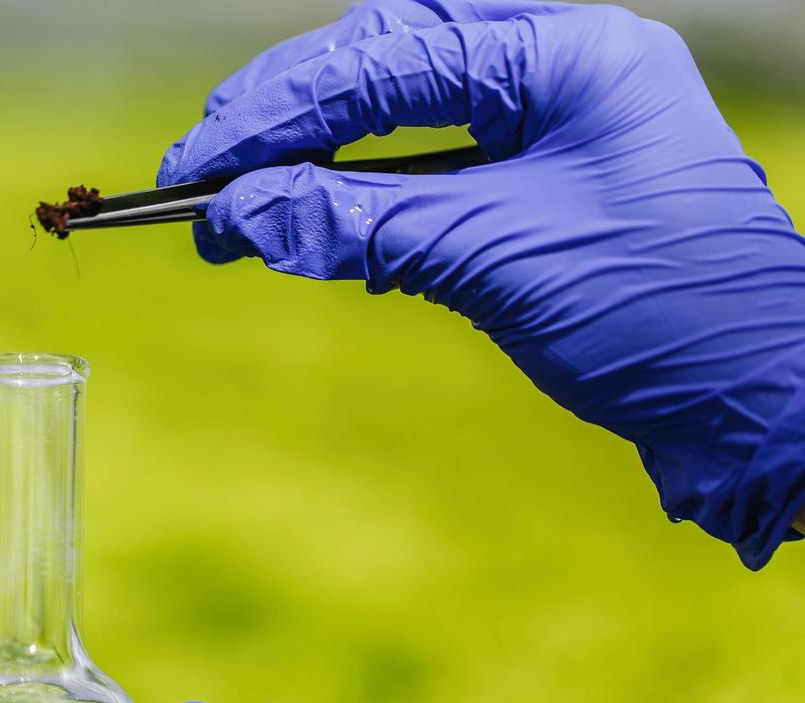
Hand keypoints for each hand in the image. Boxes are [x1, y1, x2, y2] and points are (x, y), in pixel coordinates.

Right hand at [159, 0, 804, 568]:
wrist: (758, 403)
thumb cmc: (661, 316)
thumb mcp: (495, 260)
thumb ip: (360, 225)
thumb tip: (238, 214)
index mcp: (569, 53)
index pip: (390, 59)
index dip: (281, 112)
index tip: (199, 163)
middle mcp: (562, 65)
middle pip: (388, 59)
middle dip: (286, 115)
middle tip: (199, 168)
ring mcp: (554, 120)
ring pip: (401, 111)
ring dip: (315, 157)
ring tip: (235, 201)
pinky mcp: (540, 182)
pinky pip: (428, 167)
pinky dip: (361, 195)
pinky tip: (315, 225)